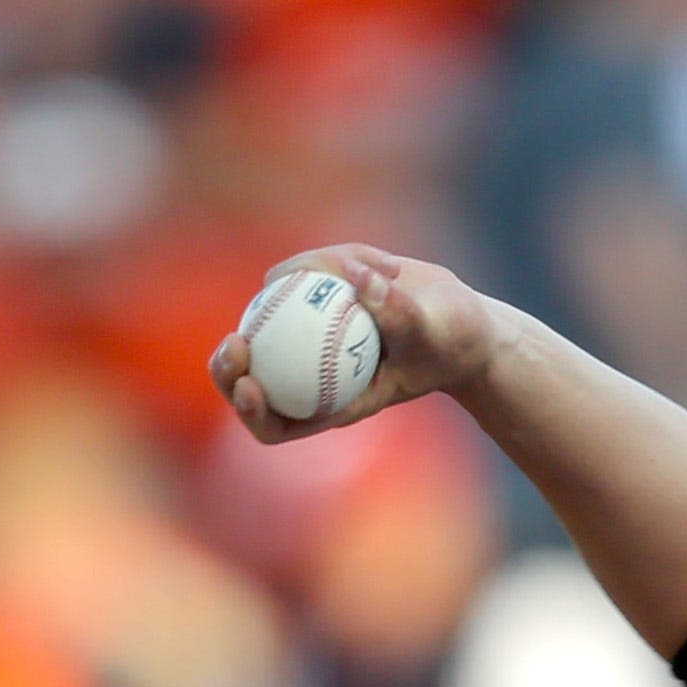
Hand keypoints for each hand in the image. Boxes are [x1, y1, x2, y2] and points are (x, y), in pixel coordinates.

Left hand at [206, 244, 503, 444]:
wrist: (458, 316)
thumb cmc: (452, 339)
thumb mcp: (435, 330)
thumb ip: (399, 311)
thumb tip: (358, 279)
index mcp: (332, 405)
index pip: (278, 425)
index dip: (252, 412)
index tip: (250, 385)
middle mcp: (311, 376)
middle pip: (250, 383)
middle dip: (228, 369)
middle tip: (237, 341)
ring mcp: (305, 339)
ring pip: (266, 324)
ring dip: (273, 299)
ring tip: (288, 276)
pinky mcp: (310, 302)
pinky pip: (294, 282)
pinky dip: (315, 266)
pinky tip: (342, 260)